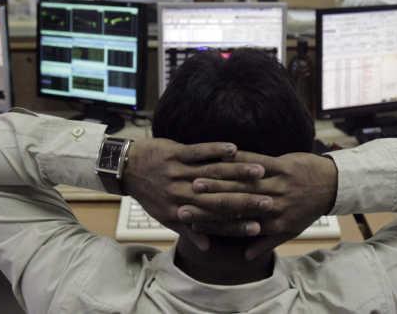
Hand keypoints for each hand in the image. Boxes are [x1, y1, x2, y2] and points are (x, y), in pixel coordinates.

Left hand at [123, 138, 272, 249]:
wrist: (127, 167)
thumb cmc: (148, 193)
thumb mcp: (164, 217)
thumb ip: (188, 232)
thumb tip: (207, 249)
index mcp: (180, 211)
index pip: (214, 220)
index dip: (236, 224)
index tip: (259, 226)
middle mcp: (180, 193)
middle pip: (218, 198)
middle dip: (245, 199)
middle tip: (269, 199)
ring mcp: (177, 172)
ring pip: (212, 173)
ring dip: (237, 171)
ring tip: (259, 172)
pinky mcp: (175, 153)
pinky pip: (199, 151)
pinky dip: (216, 149)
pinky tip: (234, 148)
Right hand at [177, 151, 337, 259]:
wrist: (331, 185)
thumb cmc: (308, 209)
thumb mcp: (290, 231)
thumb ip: (267, 243)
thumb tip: (246, 257)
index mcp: (272, 223)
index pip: (235, 224)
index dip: (211, 222)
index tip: (190, 219)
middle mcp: (273, 206)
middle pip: (235, 203)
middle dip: (208, 201)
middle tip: (185, 199)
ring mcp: (278, 185)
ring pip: (243, 184)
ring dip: (219, 180)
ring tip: (197, 178)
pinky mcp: (283, 166)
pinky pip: (258, 162)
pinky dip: (239, 159)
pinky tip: (223, 155)